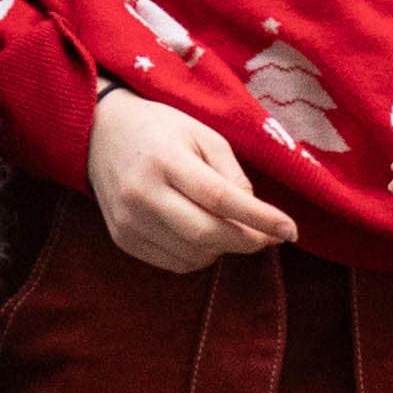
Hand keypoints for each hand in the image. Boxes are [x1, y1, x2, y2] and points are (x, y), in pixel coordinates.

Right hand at [87, 86, 296, 272]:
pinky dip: (200, 255)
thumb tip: (257, 216)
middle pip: (206, 234)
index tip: (291, 231)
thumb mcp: (205, 136)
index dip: (260, 219)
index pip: (220, 199)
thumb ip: (232, 175)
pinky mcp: (122, 240)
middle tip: (271, 236)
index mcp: (166, 161)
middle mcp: (142, 195)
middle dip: (248, 241)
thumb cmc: (163, 130)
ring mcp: (128, 222)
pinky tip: (206, 235)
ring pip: (192, 255)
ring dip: (225, 248)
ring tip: (234, 226)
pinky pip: (174, 262)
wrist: (101, 133)